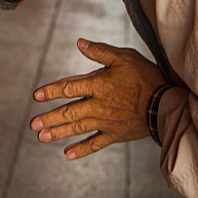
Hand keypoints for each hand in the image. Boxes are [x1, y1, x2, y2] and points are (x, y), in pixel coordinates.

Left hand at [30, 38, 165, 159]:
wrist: (163, 105)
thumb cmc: (145, 77)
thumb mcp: (124, 57)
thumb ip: (100, 51)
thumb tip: (80, 43)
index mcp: (98, 85)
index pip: (69, 88)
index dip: (51, 91)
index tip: (36, 96)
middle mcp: (98, 105)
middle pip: (69, 112)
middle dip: (50, 118)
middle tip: (33, 124)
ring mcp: (105, 121)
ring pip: (78, 128)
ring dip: (59, 133)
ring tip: (42, 137)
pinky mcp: (115, 134)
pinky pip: (95, 144)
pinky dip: (81, 149)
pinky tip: (68, 154)